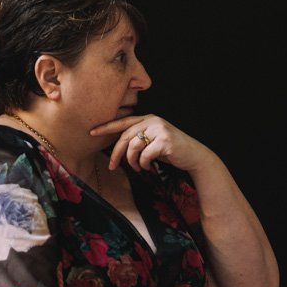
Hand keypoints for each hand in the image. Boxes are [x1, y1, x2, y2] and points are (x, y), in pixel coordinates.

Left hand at [91, 114, 210, 172]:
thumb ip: (138, 138)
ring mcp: (160, 129)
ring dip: (132, 161)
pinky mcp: (165, 141)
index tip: (92, 132)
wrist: (194, 156)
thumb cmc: (171, 150)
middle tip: (112, 165)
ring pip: (134, 146)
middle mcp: (153, 120)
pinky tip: (149, 167)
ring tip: (139, 168)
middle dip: (116, 153)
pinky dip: (144, 164)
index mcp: (148, 118)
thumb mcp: (153, 141)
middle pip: (125, 136)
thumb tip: (118, 148)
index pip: (123, 121)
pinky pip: (145, 154)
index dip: (106, 127)